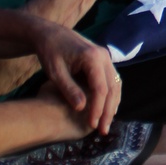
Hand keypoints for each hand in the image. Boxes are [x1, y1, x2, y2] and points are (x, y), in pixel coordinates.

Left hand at [29, 15, 121, 134]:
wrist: (49, 34)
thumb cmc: (50, 53)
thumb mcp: (56, 72)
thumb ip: (69, 89)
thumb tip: (82, 108)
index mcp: (92, 58)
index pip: (101, 89)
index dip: (98, 109)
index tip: (92, 125)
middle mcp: (104, 56)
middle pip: (113, 88)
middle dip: (108, 111)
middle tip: (102, 131)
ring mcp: (106, 57)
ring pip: (116, 84)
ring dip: (112, 104)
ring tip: (106, 123)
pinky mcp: (103, 60)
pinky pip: (112, 80)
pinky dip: (111, 95)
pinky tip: (106, 109)